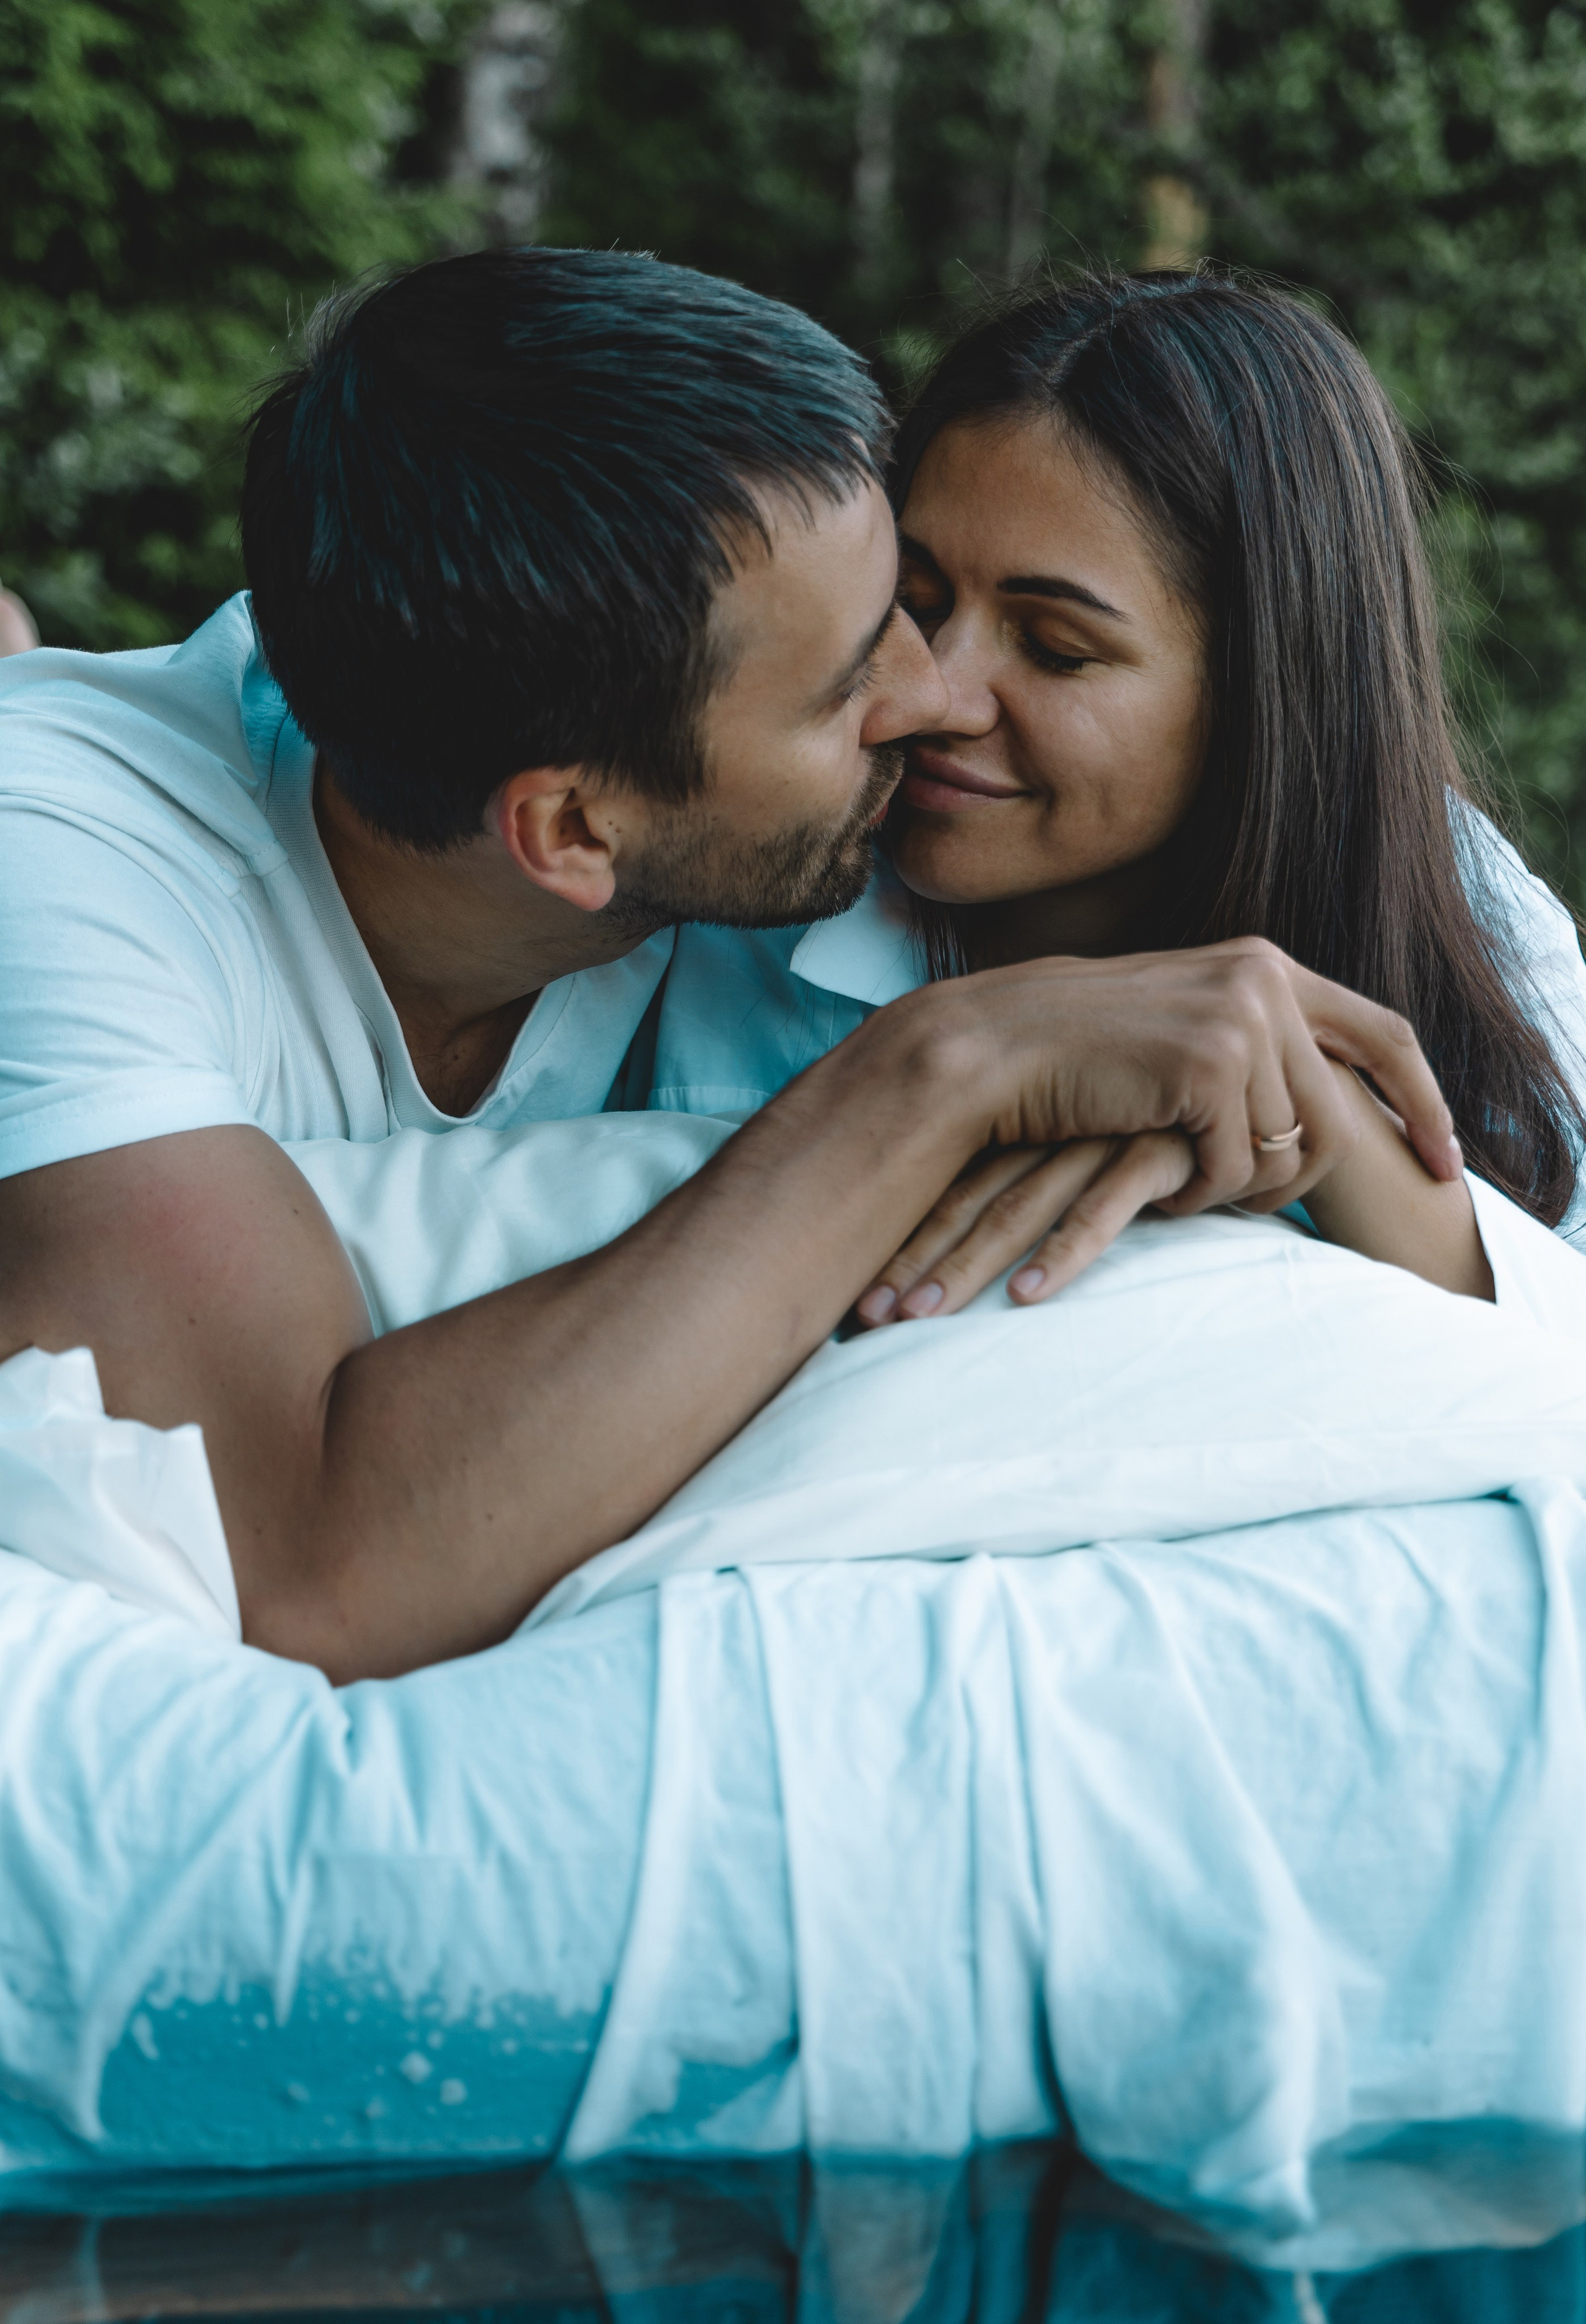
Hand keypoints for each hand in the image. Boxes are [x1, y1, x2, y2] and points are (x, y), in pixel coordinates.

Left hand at [855, 1131, 1194, 1323]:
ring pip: (1017, 1207)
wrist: (1261, 1084)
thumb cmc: (1169, 1123)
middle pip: (964, 1198)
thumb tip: (974, 1231)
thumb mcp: (1091, 1142)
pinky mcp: (1155, 1151)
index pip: (944, 1182)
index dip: (899, 1236)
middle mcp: (1050, 1123)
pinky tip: (1025, 1298)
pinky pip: (1101, 1210)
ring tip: (917, 1319)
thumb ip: (1039, 1172)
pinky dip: (1061, 1255)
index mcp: (1025, 1119)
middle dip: (910, 1260)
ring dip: (963, 1265)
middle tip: (863, 1318)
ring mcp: (1099, 1134)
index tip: (855, 1295)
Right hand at [915, 936, 1458, 1216]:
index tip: (1445, 1160)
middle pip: (1339, 1114)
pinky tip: (1159, 1187)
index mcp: (1265, 964)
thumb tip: (1323, 1098)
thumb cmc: (1079, 1056)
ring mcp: (1238, 1018)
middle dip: (1302, 1178)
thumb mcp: (1182, 1030)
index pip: (1385, 1034)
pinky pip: (1237, 1166)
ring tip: (1185, 1187)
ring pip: (1290, 1148)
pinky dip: (1199, 1194)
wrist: (995, 1049)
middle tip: (1250, 1207)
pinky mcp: (1207, 1067)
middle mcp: (1264, 978)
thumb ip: (1252, 1042)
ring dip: (1239, 1187)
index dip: (1423, 1101)